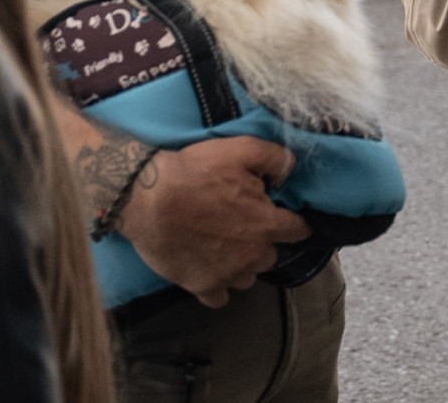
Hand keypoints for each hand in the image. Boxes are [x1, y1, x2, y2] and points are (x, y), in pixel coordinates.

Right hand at [118, 136, 311, 307]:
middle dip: (261, 241)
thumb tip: (291, 170)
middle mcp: (253, 255)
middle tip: (241, 225)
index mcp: (266, 224)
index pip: (298, 231)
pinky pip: (220, 297)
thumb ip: (275, 158)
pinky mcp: (202, 287)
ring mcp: (227, 274)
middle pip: (270, 254)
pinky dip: (218, 285)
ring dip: (241, 264)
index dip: (293, 222)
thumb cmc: (195, 172)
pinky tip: (208, 269)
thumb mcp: (241, 150)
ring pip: (248, 276)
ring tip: (222, 246)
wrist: (148, 198)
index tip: (284, 218)